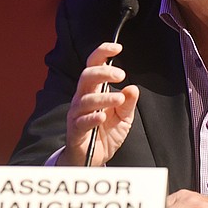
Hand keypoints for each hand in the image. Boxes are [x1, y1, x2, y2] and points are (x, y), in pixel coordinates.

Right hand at [58, 42, 139, 165]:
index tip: (117, 48)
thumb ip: (128, 103)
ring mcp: (77, 114)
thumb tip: (132, 88)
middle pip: (86, 77)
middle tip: (121, 75)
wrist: (93, 159)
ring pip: (85, 99)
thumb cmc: (105, 134)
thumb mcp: (124, 117)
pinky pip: (81, 122)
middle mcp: (82, 98)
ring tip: (119, 99)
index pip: (94, 65)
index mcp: (94, 91)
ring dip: (103, 97)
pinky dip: (91, 118)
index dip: (102, 53)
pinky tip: (101, 117)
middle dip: (103, 72)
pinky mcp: (75, 130)